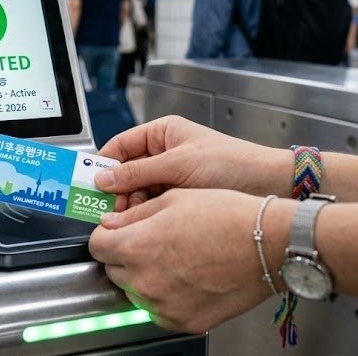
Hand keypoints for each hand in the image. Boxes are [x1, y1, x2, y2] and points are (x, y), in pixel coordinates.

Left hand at [89, 189, 294, 332]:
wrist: (268, 244)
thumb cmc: (227, 217)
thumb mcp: (173, 200)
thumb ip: (133, 216)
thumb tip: (110, 224)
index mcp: (136, 247)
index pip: (97, 246)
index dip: (107, 235)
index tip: (117, 232)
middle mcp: (145, 281)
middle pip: (114, 270)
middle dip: (125, 255)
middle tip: (151, 242)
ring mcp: (164, 305)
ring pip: (136, 292)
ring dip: (144, 277)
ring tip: (174, 258)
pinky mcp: (183, 321)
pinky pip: (159, 310)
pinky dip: (166, 296)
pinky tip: (186, 277)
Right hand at [94, 116, 291, 210]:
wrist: (268, 185)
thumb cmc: (230, 164)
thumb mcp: (178, 164)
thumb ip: (137, 172)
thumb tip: (103, 180)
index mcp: (162, 133)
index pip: (120, 146)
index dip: (104, 165)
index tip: (90, 185)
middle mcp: (164, 152)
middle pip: (126, 172)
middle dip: (118, 190)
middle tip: (111, 210)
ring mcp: (172, 176)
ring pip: (138, 191)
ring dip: (132, 205)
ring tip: (130, 219)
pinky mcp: (181, 197)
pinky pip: (153, 204)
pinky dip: (146, 214)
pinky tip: (145, 223)